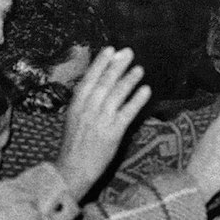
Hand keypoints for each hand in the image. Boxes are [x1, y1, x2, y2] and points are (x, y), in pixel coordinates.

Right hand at [56, 47, 149, 198]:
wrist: (73, 169)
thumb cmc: (74, 145)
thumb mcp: (74, 119)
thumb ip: (84, 103)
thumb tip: (98, 86)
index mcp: (76, 105)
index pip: (89, 79)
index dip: (100, 63)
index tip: (110, 49)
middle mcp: (87, 109)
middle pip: (104, 83)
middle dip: (117, 66)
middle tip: (129, 52)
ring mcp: (100, 120)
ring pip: (116, 95)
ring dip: (129, 80)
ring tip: (140, 69)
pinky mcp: (112, 133)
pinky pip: (127, 113)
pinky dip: (137, 101)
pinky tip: (146, 90)